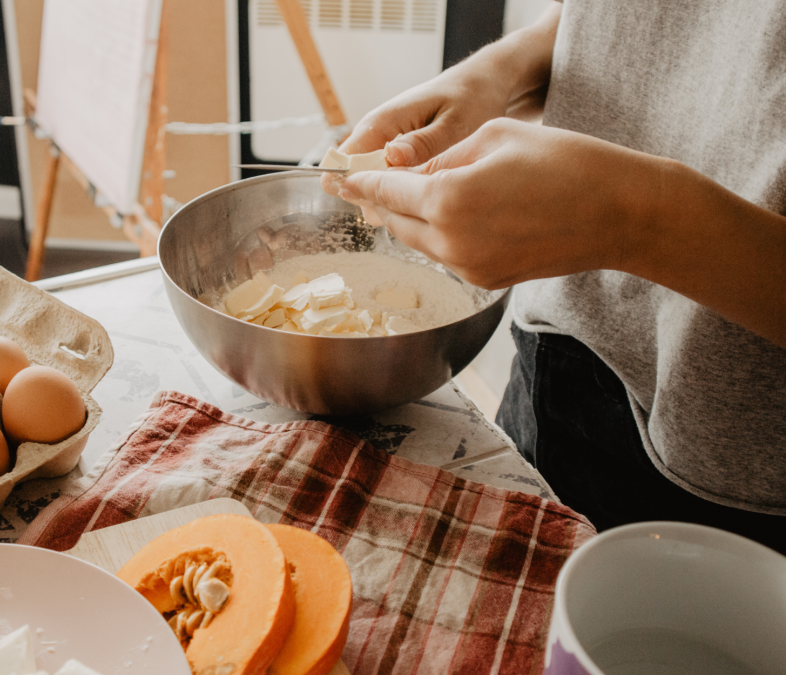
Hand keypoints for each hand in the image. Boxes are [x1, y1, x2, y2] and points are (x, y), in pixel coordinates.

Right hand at [321, 2, 560, 195]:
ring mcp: (384, 143)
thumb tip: (391, 157)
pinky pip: (385, 177)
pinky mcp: (396, 151)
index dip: (353, 185)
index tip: (380, 207)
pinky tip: (424, 200)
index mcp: (384, 121)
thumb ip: (424, 142)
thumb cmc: (472, 97)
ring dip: (387, 198)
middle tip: (411, 212)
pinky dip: (399, 192)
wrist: (483, 82)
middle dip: (374, 198)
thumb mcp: (455, 121)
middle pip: (354, 174)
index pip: (347, 157)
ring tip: (421, 208)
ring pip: (369, 179)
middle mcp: (376, 132)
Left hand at [337, 119, 662, 288]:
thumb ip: (445, 159)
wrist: (623, 214)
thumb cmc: (568, 164)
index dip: (359, 183)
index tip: (337, 178)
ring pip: (421, 240)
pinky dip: (441, 234)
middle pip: (396, 221)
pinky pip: (448, 254)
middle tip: (363, 186)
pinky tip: (454, 214)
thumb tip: (416, 176)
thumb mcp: (495, 137)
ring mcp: (469, 267)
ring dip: (412, 219)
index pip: (386, 193)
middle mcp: (450, 242)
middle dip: (381, 202)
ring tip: (410, 196)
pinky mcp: (487, 279)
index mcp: (447, 201)